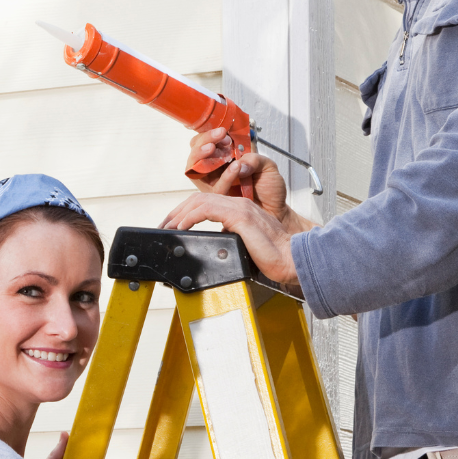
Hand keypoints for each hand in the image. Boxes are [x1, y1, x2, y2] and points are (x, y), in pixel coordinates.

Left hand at [160, 191, 301, 287]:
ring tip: (169, 226)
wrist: (292, 260)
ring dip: (180, 213)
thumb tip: (213, 243)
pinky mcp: (240, 217)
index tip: (173, 225)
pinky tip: (182, 226)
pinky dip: (190, 217)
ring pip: (201, 200)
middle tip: (164, 225)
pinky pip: (207, 210)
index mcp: (240, 209)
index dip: (186, 212)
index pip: (206, 202)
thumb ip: (230, 237)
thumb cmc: (274, 257)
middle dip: (177, 211)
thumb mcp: (244, 244)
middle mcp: (239, 204)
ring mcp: (240, 208)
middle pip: (199, 198)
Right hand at [187, 128, 297, 226]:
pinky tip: (236, 168)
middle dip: (203, 143)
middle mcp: (218, 170)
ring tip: (218, 150)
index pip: (207, 142)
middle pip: (196, 154)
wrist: (275, 209)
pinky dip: (224, 176)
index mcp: (227, 158)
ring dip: (204, 157)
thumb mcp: (267, 166)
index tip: (222, 132)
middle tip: (218, 139)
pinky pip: (214, 188)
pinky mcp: (218, 199)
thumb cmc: (269, 188)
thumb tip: (238, 162)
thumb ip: (253, 159)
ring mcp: (215, 184)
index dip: (210, 136)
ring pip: (196, 170)